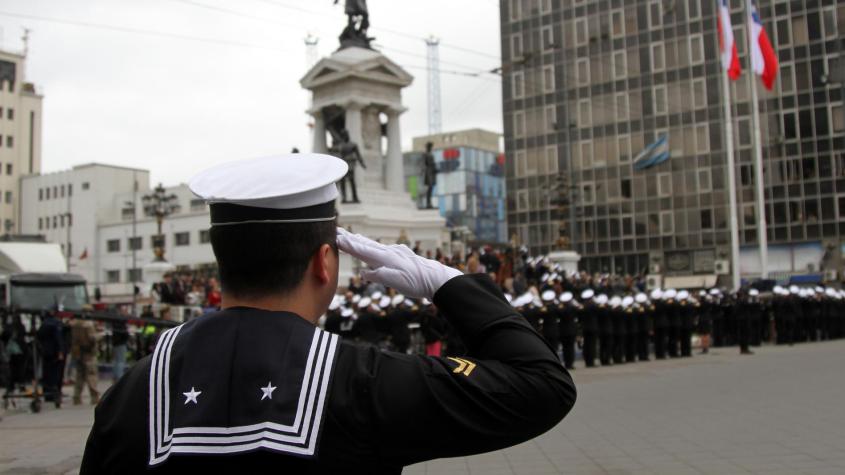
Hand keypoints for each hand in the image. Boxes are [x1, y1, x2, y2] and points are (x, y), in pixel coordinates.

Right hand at [336, 228, 461, 298]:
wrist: (436, 279)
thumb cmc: (416, 283)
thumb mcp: (396, 283)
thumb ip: (378, 276)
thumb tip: (363, 272)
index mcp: (385, 258)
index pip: (362, 250)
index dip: (348, 245)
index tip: (335, 238)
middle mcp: (389, 252)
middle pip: (365, 244)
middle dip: (350, 238)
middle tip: (336, 230)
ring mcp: (395, 252)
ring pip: (373, 245)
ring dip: (359, 240)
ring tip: (349, 235)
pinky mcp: (400, 255)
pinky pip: (380, 248)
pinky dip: (371, 246)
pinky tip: (371, 247)